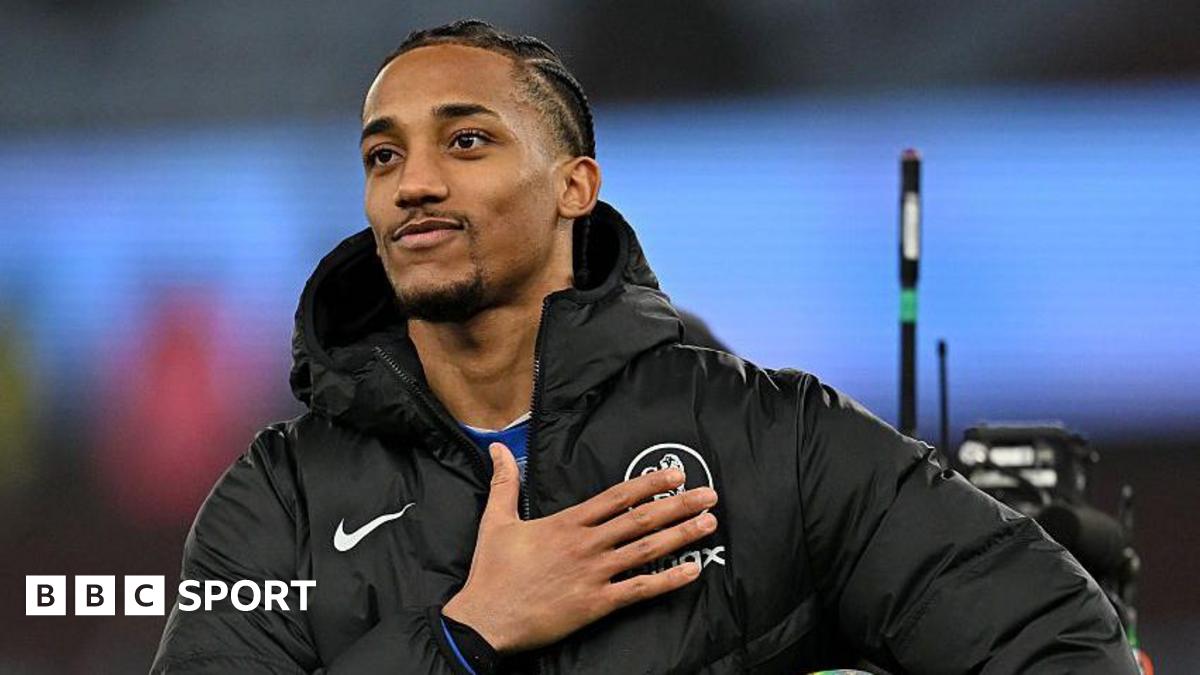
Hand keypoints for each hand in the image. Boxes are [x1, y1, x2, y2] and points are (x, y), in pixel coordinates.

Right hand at [441, 441, 718, 654]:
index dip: (649, 484)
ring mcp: (594, 574)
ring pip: (646, 550)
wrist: (486, 618)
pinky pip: (639, 590)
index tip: (675, 475)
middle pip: (641, 519)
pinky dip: (668, 580)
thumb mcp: (496, 520)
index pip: (617, 497)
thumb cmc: (492, 571)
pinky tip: (692, 571)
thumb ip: (504, 482)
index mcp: (567, 523)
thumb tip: (499, 447)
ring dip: (681, 536)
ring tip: (709, 524)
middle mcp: (586, 544)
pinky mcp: (596, 603)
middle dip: (679, 505)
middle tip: (709, 495)